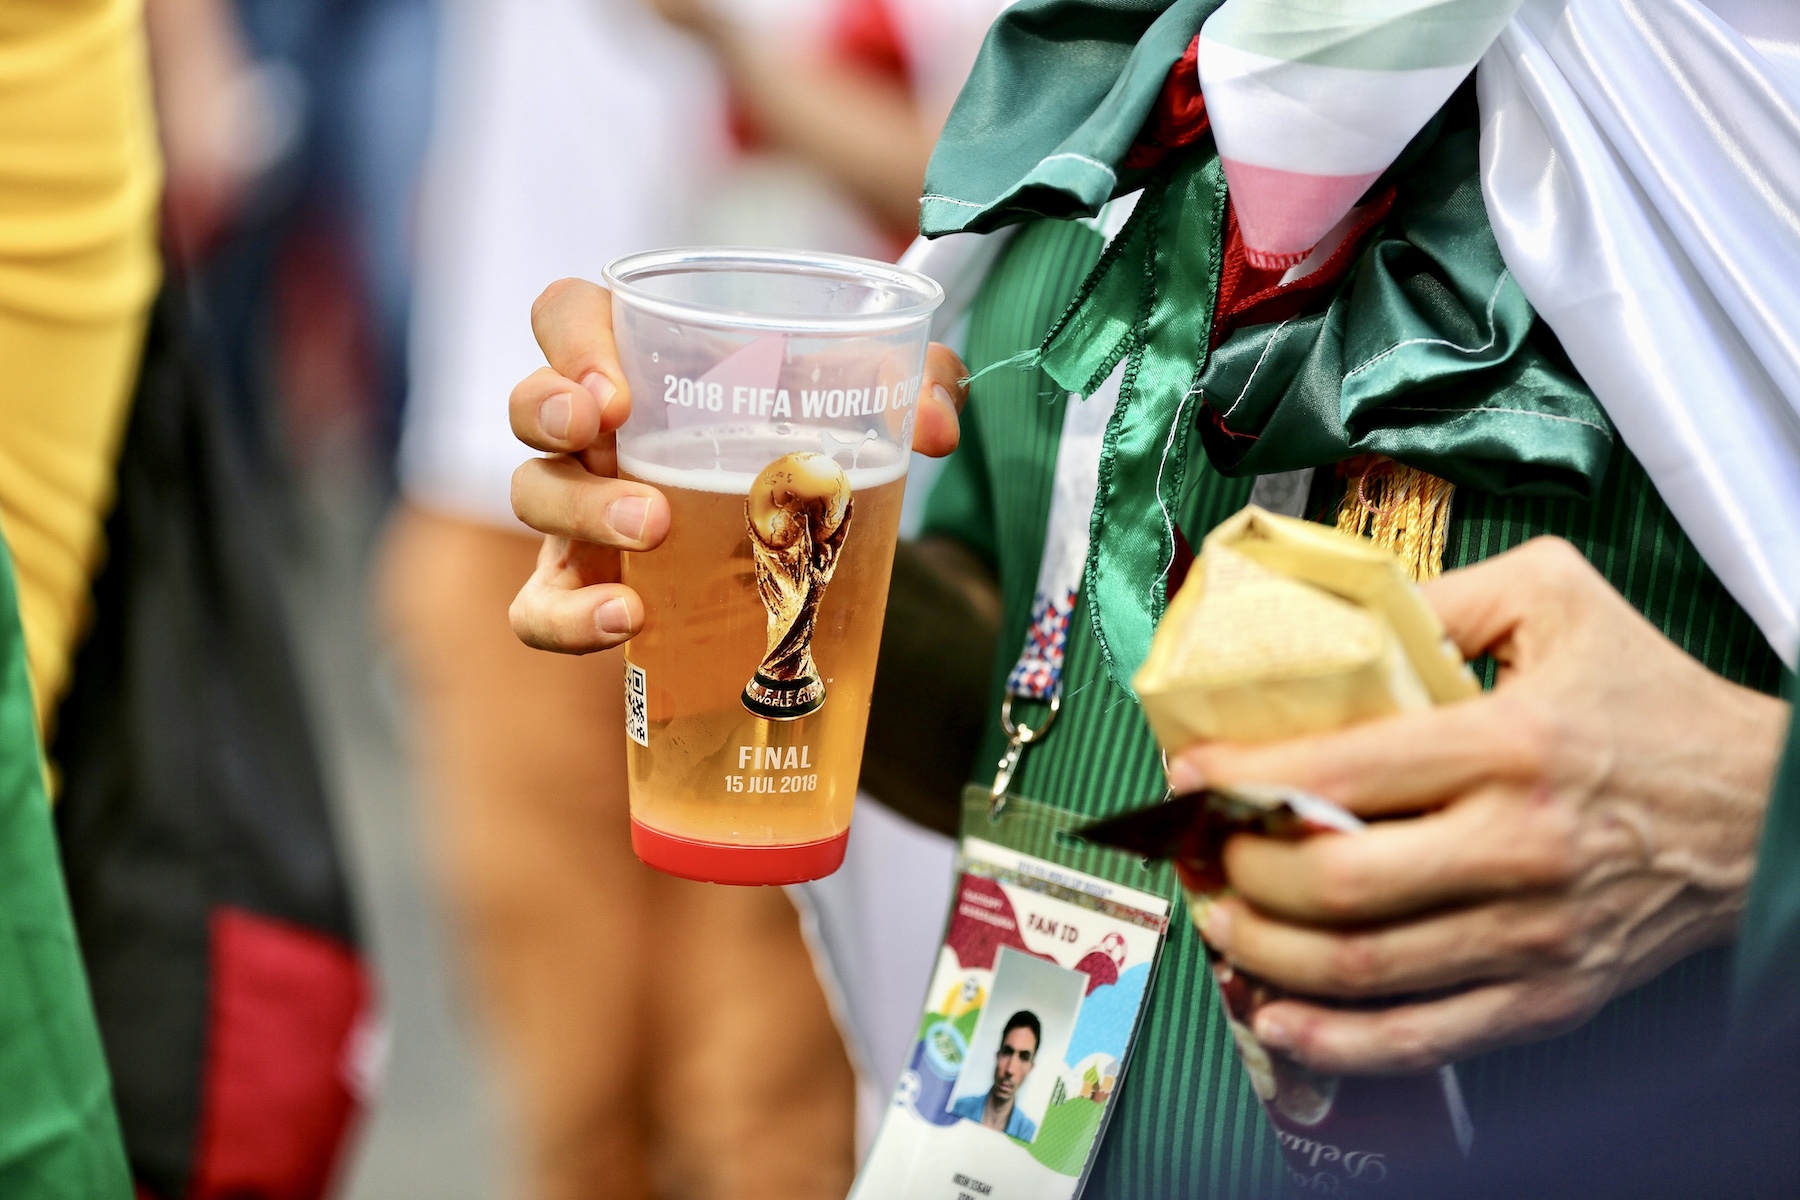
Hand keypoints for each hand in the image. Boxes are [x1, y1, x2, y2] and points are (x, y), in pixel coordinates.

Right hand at [508, 277, 968, 653]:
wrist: (811, 547)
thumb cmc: (809, 442)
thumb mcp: (866, 399)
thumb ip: (912, 384)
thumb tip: (933, 423)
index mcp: (642, 359)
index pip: (566, 316)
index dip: (572, 338)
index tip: (618, 379)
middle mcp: (597, 432)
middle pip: (531, 402)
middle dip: (553, 411)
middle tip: (611, 430)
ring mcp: (582, 512)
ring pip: (535, 495)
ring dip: (584, 508)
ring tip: (653, 528)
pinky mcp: (586, 588)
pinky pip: (538, 607)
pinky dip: (567, 617)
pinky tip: (626, 620)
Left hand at [1165, 537, 1788, 1073]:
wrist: (1762, 810)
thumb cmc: (1652, 702)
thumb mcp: (1556, 598)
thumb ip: (1439, 596)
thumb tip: (1326, 617)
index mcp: (1510, 742)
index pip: (1342, 769)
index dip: (1241, 780)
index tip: (1189, 776)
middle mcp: (1518, 845)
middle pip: (1334, 884)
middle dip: (1236, 875)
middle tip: (1193, 853)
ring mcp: (1534, 933)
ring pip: (1364, 968)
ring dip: (1263, 953)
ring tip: (1217, 921)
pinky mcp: (1551, 995)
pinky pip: (1426, 1036)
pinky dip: (1339, 1038)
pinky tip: (1278, 1015)